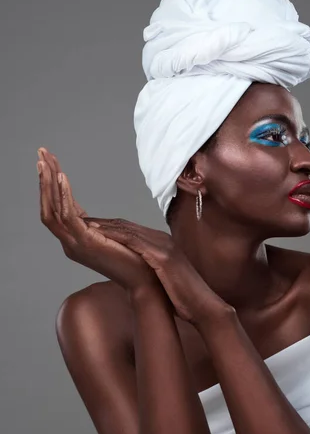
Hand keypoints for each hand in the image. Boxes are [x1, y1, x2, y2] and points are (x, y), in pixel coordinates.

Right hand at [37, 147, 160, 293]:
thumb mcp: (112, 236)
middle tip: (40, 154)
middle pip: (48, 208)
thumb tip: (89, 218)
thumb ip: (97, 227)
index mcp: (76, 240)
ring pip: (52, 210)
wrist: (145, 279)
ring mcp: (75, 244)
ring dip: (48, 184)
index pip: (58, 209)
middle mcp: (70, 243)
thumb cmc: (134, 259)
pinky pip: (68, 215)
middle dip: (43, 180)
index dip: (52, 186)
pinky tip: (61, 177)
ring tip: (45, 161)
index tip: (50, 163)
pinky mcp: (86, 242)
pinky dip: (64, 195)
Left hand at [82, 217, 231, 324]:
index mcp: (162, 244)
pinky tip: (98, 235)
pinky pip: (135, 242)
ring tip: (81, 223)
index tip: (86, 227)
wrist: (203, 307)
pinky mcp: (164, 257)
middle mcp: (162, 239)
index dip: (107, 227)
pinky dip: (115, 236)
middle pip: (125, 225)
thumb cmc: (184, 298)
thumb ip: (150, 270)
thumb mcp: (164, 278)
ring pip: (128, 230)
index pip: (129, 230)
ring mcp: (164, 246)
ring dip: (103, 225)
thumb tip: (135, 275)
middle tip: (76, 218)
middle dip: (101, 222)